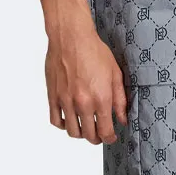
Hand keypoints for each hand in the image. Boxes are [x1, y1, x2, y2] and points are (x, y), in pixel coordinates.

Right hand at [45, 19, 127, 143]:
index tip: (111, 136)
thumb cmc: (94, 50)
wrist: (71, 36)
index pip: (105, 132)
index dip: (110, 138)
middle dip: (96, 138)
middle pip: (89, 135)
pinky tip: (69, 119)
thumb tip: (122, 118)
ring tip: (85, 127)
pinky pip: (56, 121)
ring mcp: (66, 101)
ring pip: (72, 132)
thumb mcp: (115, 72)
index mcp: (101, 98)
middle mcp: (83, 103)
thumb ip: (120, 99)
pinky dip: (63, 125)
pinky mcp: (53, 96)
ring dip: (80, 133)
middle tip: (99, 133)